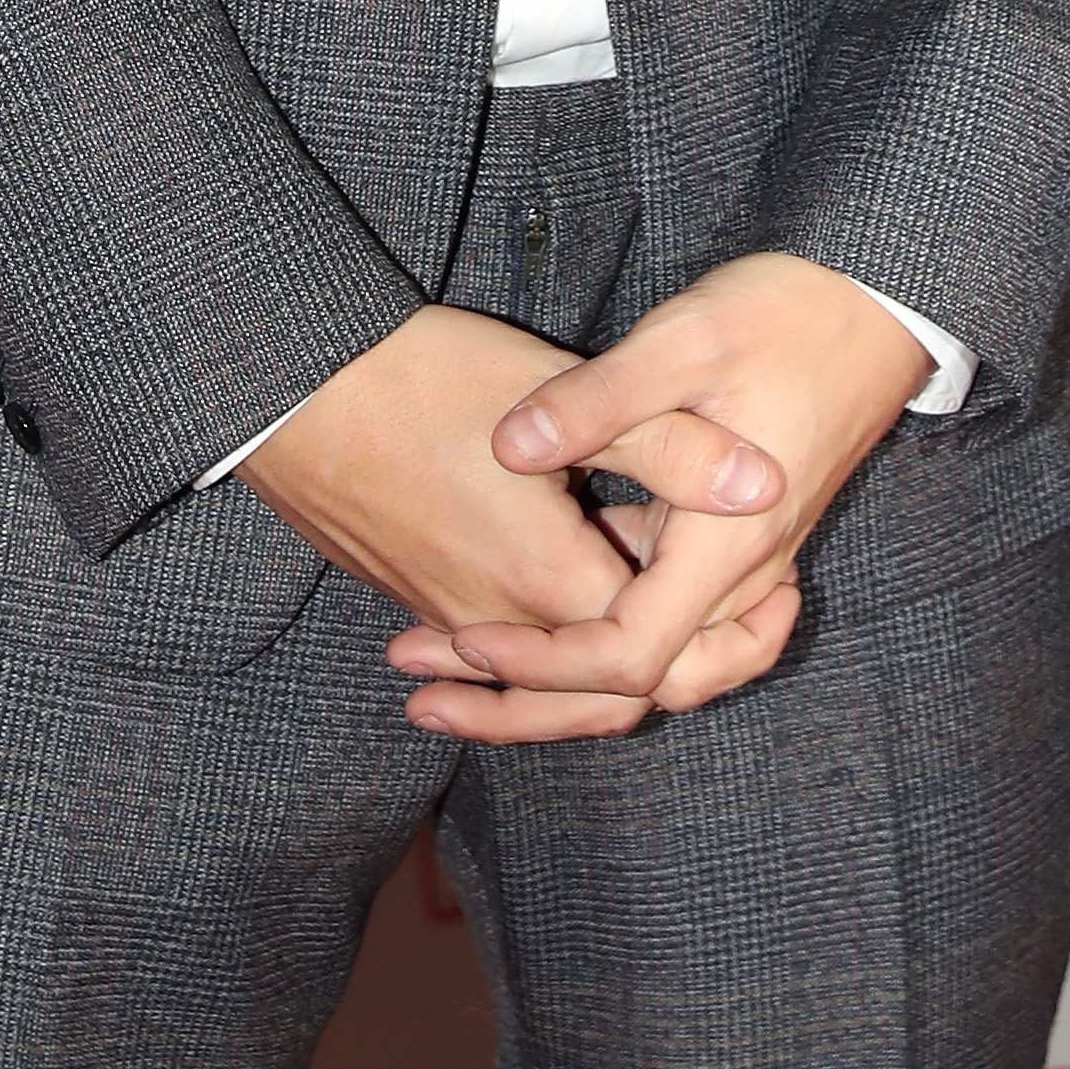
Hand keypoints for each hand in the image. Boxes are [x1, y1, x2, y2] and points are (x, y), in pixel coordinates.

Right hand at [242, 302, 783, 653]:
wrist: (284, 388)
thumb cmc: (418, 377)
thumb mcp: (558, 392)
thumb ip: (666, 447)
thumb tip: (766, 485)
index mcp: (546, 582)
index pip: (656, 655)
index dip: (731, 638)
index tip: (785, 600)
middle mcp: (495, 621)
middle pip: (603, 691)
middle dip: (684, 667)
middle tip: (757, 626)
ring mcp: (443, 612)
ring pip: (545, 665)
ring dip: (611, 650)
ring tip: (679, 614)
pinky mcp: (410, 589)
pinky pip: (495, 638)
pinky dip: (545, 635)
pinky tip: (573, 580)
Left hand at [389, 254, 926, 743]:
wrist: (879, 302)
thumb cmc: (788, 314)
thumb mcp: (684, 340)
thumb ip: (597, 399)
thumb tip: (508, 448)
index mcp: (727, 540)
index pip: (631, 655)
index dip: (543, 664)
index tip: (465, 638)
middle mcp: (743, 571)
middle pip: (647, 686)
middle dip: (538, 704)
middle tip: (432, 688)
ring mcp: (747, 559)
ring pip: (663, 658)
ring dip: (568, 671)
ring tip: (466, 656)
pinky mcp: (739, 536)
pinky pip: (673, 611)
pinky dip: (608, 622)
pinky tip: (544, 593)